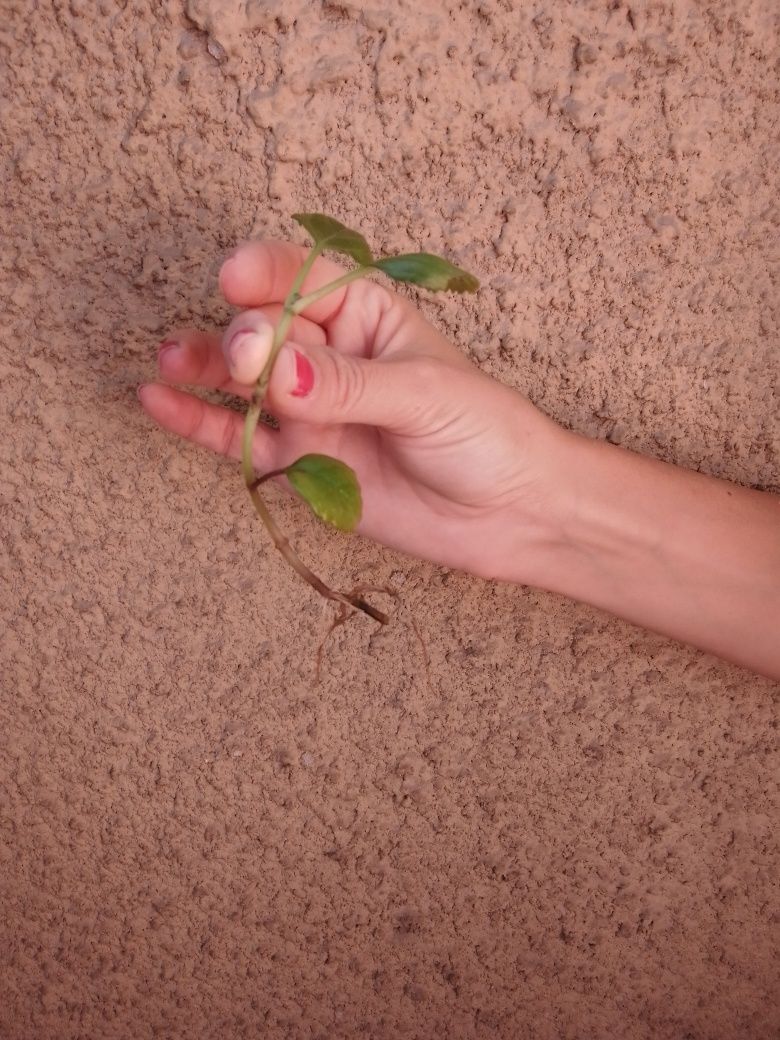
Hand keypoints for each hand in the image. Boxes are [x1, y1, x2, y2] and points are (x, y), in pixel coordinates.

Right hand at [138, 240, 567, 582]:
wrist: (507, 514)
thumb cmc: (486, 434)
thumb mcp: (424, 395)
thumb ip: (348, 384)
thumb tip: (277, 371)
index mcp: (368, 315)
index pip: (304, 279)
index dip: (267, 276)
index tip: (236, 280)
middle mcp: (330, 357)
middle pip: (266, 329)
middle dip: (246, 336)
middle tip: (245, 357)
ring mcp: (310, 408)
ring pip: (242, 379)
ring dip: (204, 366)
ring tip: (171, 360)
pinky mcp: (299, 460)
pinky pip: (238, 437)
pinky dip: (199, 421)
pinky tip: (158, 400)